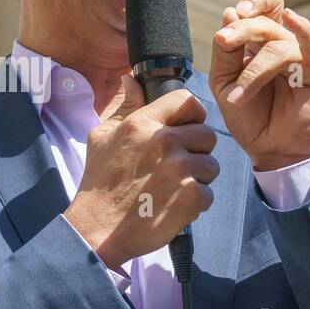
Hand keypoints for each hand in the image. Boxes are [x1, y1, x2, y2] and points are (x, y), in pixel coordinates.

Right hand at [64, 74, 219, 271]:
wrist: (98, 228)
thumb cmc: (99, 183)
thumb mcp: (102, 137)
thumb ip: (124, 107)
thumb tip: (132, 81)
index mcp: (143, 123)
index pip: (186, 101)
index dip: (192, 114)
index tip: (188, 127)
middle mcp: (165, 141)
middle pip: (207, 135)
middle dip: (196, 151)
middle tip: (176, 167)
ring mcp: (180, 169)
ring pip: (211, 166)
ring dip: (197, 179)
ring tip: (172, 189)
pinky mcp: (191, 196)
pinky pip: (208, 194)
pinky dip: (194, 204)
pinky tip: (172, 207)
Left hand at [209, 0, 309, 170]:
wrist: (273, 151)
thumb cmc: (250, 117)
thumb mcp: (225, 83)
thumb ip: (226, 52)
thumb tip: (230, 12)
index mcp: (262, 42)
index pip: (263, 5)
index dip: (252, 1)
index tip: (233, 14)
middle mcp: (285, 44)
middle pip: (267, 20)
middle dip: (243, 29)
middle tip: (225, 41)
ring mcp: (306, 56)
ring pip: (279, 44)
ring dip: (254, 69)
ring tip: (238, 95)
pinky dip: (303, 30)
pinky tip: (291, 19)